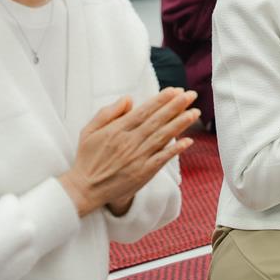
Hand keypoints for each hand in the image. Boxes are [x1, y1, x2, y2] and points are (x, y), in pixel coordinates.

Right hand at [59, 89, 197, 217]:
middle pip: (157, 121)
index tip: (175, 90)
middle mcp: (129, 142)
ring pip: (163, 137)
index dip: (161, 100)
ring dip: (180, 124)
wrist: (85, 189)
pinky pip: (162, 159)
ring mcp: (138, 158)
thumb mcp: (89, 130)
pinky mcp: (143, 173)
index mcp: (117, 130)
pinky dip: (176, 150)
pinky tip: (188, 141)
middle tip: (191, 95)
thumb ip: (108, 113)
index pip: (144, 111)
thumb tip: (128, 98)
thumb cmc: (87, 158)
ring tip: (195, 112)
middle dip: (176, 106)